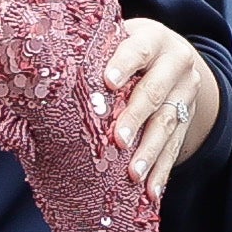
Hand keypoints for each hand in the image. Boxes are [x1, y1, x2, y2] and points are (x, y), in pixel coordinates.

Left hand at [101, 15, 220, 195]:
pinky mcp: (188, 119)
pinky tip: (151, 192)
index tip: (108, 82)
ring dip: (150, 152)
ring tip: (134, 175)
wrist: (173, 55)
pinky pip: (176, 147)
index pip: (137, 50)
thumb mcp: (117, 38)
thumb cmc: (128, 48)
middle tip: (118, 140)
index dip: (123, 64)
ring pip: (168, 124)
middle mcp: (175, 64)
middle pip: (155, 92)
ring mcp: (185, 94)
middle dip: (136, 118)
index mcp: (152, 39)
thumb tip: (43, 74)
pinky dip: (162, 171)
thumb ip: (93, 52)